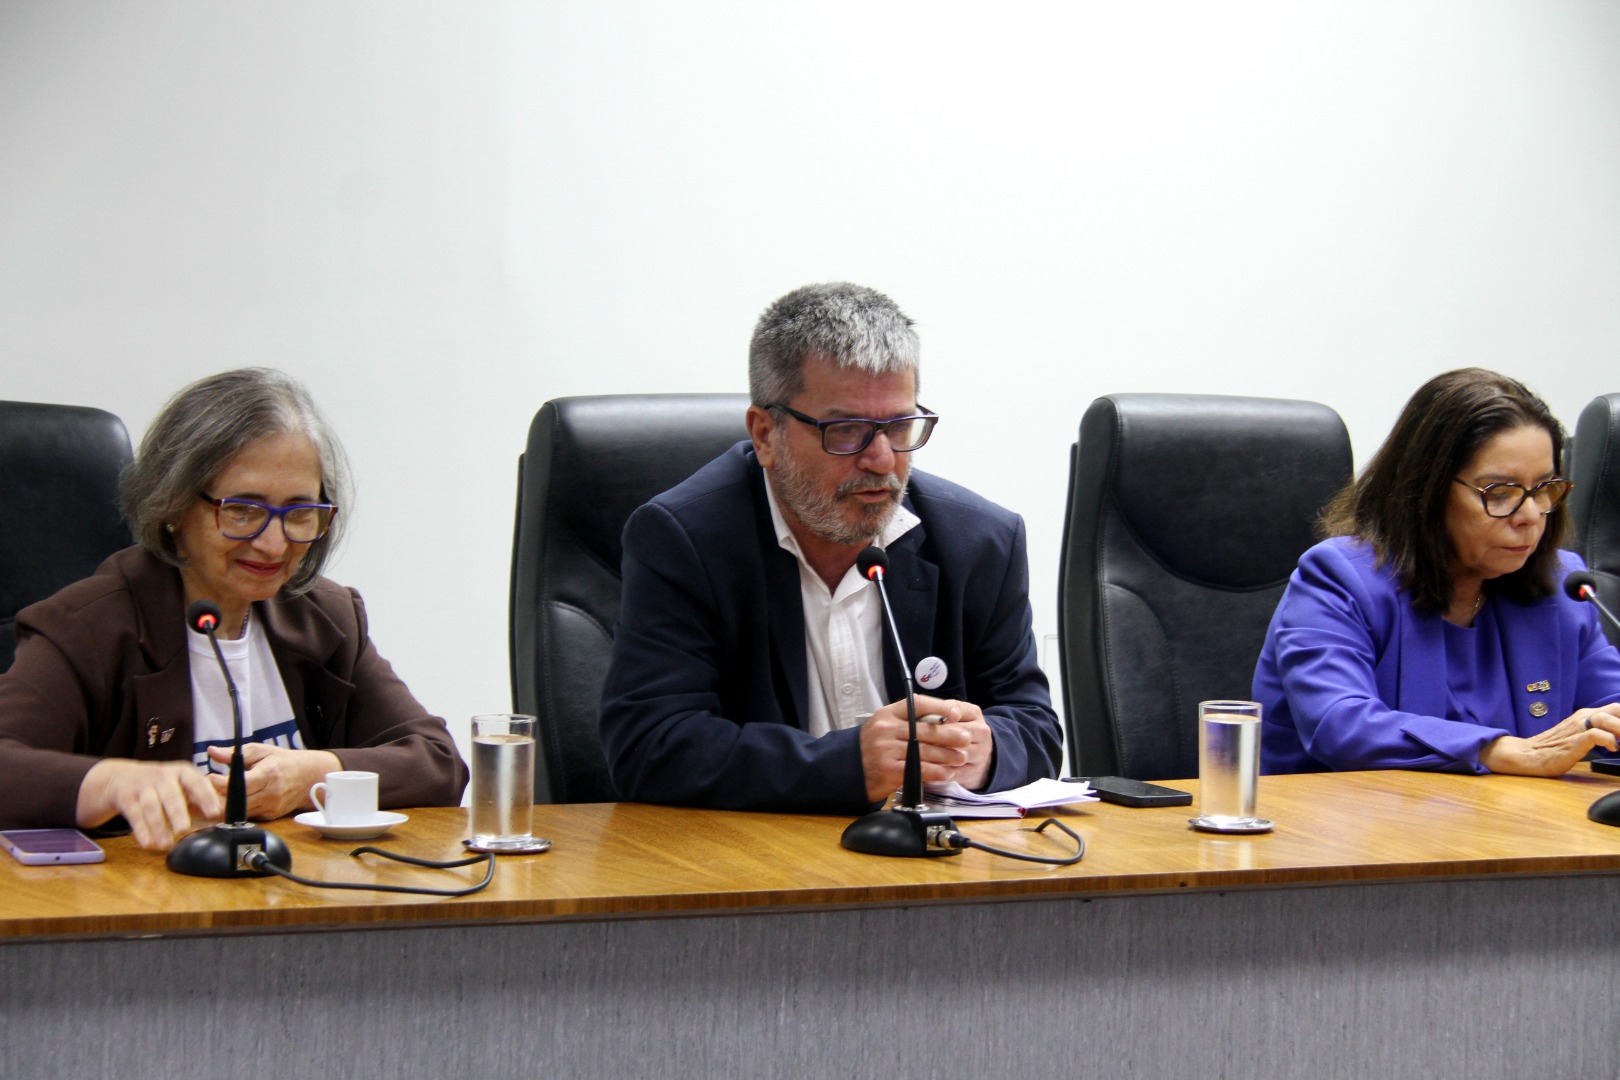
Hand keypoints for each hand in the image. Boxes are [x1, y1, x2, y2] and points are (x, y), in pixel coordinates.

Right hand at [76, 759, 221, 850]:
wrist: (120, 776)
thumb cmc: (161, 785)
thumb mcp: (182, 787)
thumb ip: (201, 800)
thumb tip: (223, 815)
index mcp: (182, 772)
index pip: (197, 782)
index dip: (206, 796)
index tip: (215, 812)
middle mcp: (163, 776)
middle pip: (171, 795)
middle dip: (178, 813)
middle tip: (184, 830)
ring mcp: (142, 786)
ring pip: (151, 806)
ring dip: (158, 826)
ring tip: (165, 844)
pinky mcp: (125, 797)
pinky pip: (134, 815)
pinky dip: (141, 830)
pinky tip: (148, 844)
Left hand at [207, 744, 342, 820]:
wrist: (309, 778)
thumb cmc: (284, 762)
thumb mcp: (262, 751)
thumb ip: (235, 753)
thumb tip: (212, 751)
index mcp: (268, 774)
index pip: (240, 784)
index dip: (222, 783)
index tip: (210, 777)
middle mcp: (270, 793)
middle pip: (236, 802)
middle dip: (218, 797)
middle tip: (205, 790)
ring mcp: (271, 807)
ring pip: (239, 812)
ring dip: (225, 805)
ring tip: (215, 795)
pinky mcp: (270, 816)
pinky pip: (247, 815)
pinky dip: (237, 809)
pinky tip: (231, 801)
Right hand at [858, 694, 994, 802]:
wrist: (848, 768)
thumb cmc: (873, 745)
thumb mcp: (885, 724)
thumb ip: (910, 719)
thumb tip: (944, 718)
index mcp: (887, 713)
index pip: (917, 704)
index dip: (939, 708)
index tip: (956, 714)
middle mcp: (886, 729)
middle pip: (925, 730)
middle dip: (950, 735)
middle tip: (966, 739)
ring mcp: (886, 750)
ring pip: (925, 751)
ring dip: (947, 756)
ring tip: (960, 758)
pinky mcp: (889, 770)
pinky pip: (919, 770)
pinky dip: (936, 772)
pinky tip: (947, 773)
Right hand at [1479, 705, 1619, 776]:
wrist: (1527, 755)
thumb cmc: (1553, 749)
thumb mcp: (1577, 735)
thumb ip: (1595, 733)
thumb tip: (1616, 739)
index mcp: (1584, 716)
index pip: (1615, 709)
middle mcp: (1582, 718)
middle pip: (1615, 709)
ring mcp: (1577, 728)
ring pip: (1607, 719)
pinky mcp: (1573, 742)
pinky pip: (1596, 735)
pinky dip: (1609, 740)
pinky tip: (1611, 749)